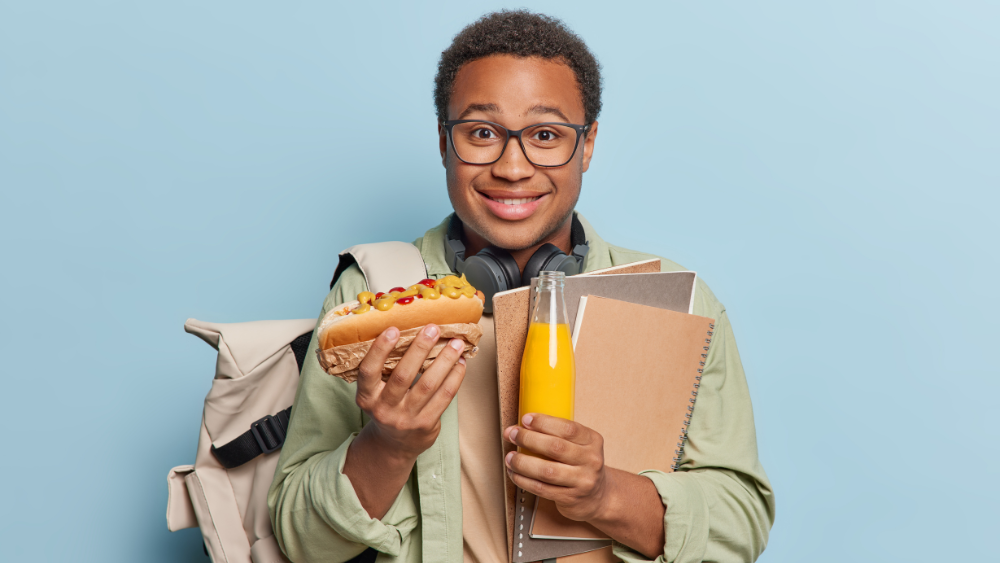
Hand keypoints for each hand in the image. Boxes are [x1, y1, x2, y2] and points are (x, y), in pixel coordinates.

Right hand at [344, 323, 466, 518]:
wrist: (393, 445)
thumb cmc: (387, 406)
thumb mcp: (375, 392)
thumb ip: (385, 369)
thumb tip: (410, 332)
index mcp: (366, 397)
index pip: (369, 372)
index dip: (380, 350)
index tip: (393, 329)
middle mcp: (384, 409)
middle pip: (403, 376)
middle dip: (419, 349)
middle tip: (433, 328)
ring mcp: (406, 419)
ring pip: (428, 385)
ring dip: (444, 361)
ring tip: (456, 343)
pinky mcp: (426, 425)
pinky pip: (444, 397)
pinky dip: (454, 378)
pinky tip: (460, 363)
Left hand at [503, 414, 666, 556]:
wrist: (597, 497)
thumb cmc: (581, 465)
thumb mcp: (580, 445)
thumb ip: (558, 435)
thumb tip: (523, 426)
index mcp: (592, 441)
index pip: (568, 428)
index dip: (544, 422)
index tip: (525, 419)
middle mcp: (591, 460)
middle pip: (555, 448)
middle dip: (528, 439)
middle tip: (512, 435)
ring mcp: (582, 481)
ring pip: (546, 471)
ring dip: (523, 463)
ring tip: (510, 457)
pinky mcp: (570, 499)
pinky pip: (542, 488)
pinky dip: (524, 480)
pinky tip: (515, 474)